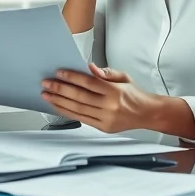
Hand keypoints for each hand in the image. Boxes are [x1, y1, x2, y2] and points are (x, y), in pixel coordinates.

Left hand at [42, 63, 159, 133]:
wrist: (148, 114)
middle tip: (46, 83)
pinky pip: (81, 119)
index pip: (89, 83)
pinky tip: (58, 106)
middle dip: (60, 89)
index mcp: (115, 91)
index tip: (59, 73)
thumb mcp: (123, 77)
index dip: (72, 77)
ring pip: (77, 109)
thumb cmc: (135, 94)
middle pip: (79, 96)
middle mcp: (109, 106)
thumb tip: (89, 67)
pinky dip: (67, 112)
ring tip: (47, 95)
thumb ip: (106, 72)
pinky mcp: (103, 127)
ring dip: (59, 101)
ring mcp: (105, 118)